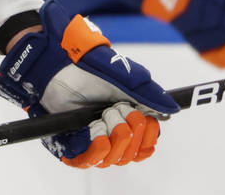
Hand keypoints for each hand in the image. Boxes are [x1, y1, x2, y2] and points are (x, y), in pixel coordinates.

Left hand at [0, 0, 177, 167]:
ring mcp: (91, 136)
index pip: (147, 140)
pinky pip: (89, 160)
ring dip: (112, 138)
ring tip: (101, 118)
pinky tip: (96, 136)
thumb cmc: (84, 66)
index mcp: (126, 113)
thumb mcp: (122, 76)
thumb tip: (172, 109)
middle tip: (114, 111)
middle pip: (133, 151)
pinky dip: (97, 151)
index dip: (148, 135)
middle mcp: (111, 129)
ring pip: (114, 158)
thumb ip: (147, 93)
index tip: (142, 119)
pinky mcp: (72, 142)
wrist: (52, 64)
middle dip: (129, 132)